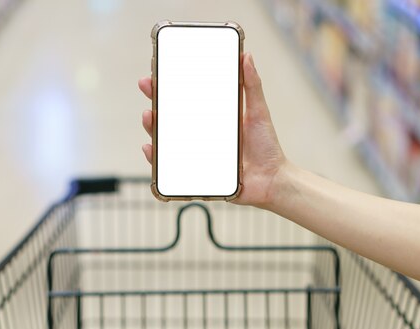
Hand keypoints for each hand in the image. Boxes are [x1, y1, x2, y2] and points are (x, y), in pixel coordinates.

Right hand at [138, 52, 286, 206]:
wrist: (272, 180)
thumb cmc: (267, 147)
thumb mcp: (258, 112)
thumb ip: (252, 86)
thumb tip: (247, 56)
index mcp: (213, 118)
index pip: (186, 99)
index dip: (169, 86)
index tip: (156, 72)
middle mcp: (201, 135)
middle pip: (171, 117)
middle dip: (155, 101)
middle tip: (147, 87)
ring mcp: (196, 154)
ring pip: (166, 140)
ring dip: (153, 128)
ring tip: (150, 116)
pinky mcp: (196, 174)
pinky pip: (170, 169)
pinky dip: (157, 160)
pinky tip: (151, 148)